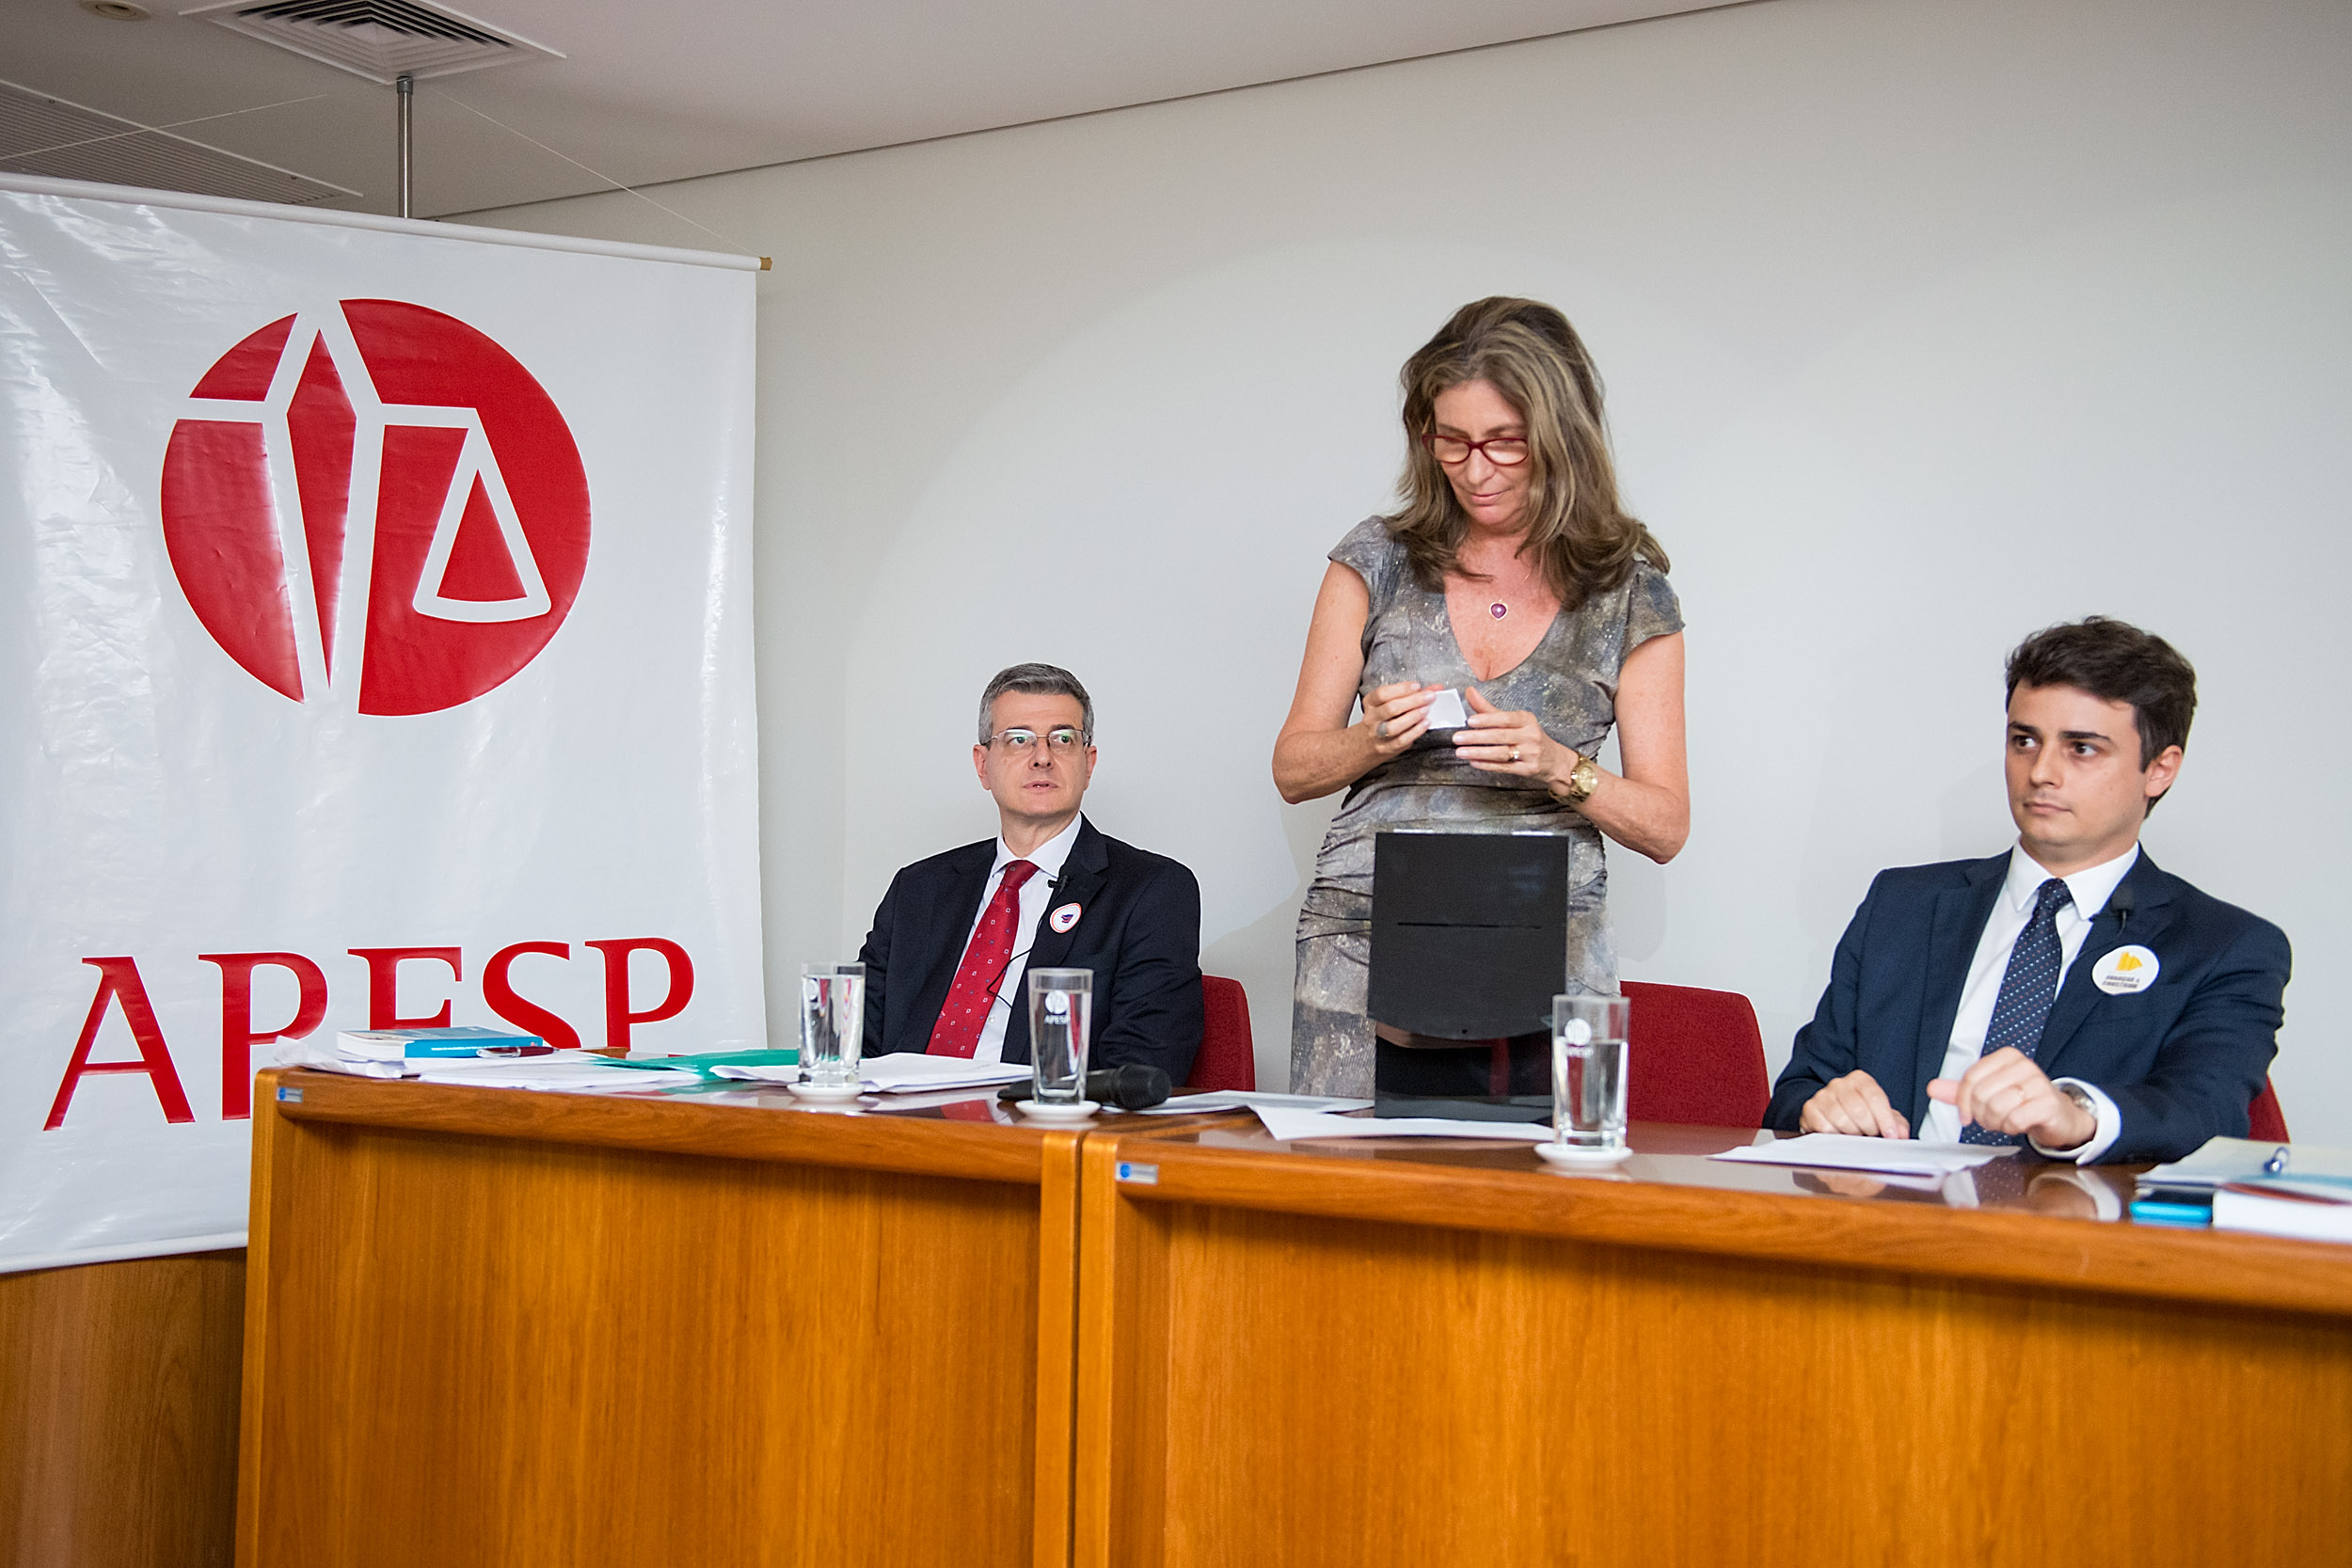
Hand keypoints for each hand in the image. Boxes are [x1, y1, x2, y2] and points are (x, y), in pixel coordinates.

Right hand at [1360, 682, 1436, 759]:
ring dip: (1413, 716)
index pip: (1382, 694)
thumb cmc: (1381, 720)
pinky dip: (1415, 731)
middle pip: (1390, 708)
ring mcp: (1378, 735)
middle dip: (1413, 701)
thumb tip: (1434, 689)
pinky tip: (1425, 723)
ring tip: (1426, 709)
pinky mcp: (1386, 747)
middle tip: (1429, 697)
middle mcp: (1372, 719)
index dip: (1401, 689)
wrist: (1365, 745)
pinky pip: (1401, 740)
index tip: (1416, 686)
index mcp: (1371, 703)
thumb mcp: (1390, 703)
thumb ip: (1412, 694)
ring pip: (1394, 726)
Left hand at [1453, 687, 1555, 781]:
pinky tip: (1474, 762)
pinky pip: (1504, 767)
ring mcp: (1531, 753)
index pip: (1505, 718)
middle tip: (1457, 738)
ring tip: (1460, 752)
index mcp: (1527, 720)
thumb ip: (1489, 709)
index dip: (1487, 719)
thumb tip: (1469, 691)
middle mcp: (1531, 735)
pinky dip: (1487, 765)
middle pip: (1500, 736)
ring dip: (1478, 752)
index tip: (1470, 721)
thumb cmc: (1528, 736)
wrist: (1553, 759)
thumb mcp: (1514, 720)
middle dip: (1476, 737)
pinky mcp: (1528, 769)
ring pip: (1501, 753)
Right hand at [1798, 1070, 1909, 1138]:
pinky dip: (1835, 1135)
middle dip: (1869, 1128)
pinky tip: (1839, 1134)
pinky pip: (1825, 1127)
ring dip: (1852, 1133)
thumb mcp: (1880, 1116)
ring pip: (1841, 1119)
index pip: (1875, 1096)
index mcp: (1859, 1080)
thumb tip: (1901, 1133)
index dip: (1885, 1119)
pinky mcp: (1810, 1109)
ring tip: (1856, 1135)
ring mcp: (1823, 1095)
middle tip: (1871, 1135)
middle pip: (1859, 1109)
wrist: (1831, 1116)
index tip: (1891, 1135)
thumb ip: (1896, 1123)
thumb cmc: (1857, 1115)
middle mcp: (1839, 1083)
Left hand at [1928, 1047, 2093, 1148]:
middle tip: (1992, 1119)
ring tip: (2005, 1121)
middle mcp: (2024, 1065)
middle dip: (1981, 1114)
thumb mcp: (1990, 1092)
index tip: (1966, 1116)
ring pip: (1997, 1107)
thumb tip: (1932, 1088)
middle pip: (1982, 1094)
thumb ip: (1961, 1091)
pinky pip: (2016, 1119)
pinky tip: (2019, 1124)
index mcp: (2006, 1057)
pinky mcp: (2049, 1103)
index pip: (1970, 1078)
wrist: (2057, 1116)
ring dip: (1996, 1122)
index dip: (1963, 1102)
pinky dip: (2012, 1128)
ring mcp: (2039, 1083)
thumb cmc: (2021, 1101)